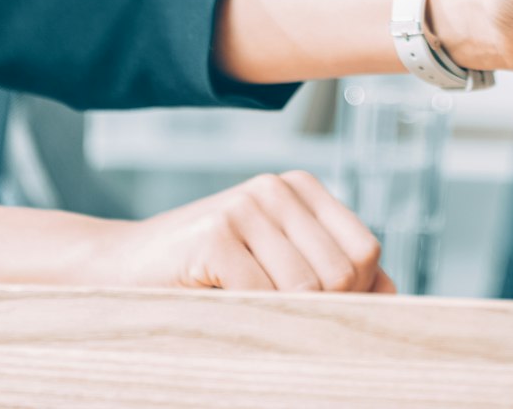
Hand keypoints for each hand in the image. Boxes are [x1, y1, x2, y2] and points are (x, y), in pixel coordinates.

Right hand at [91, 170, 391, 292]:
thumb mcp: (275, 266)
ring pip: (307, 290)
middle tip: (278, 325)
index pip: (365, 252)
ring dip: (282, 321)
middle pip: (343, 273)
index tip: (320, 319)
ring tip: (248, 318)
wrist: (117, 268)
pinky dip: (250, 322)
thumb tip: (395, 293)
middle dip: (321, 313)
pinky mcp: (215, 233)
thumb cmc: (204, 275)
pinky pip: (263, 299)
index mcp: (300, 188)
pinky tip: (223, 312)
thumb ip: (332, 273)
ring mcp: (245, 205)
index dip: (354, 296)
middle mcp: (277, 188)